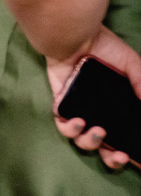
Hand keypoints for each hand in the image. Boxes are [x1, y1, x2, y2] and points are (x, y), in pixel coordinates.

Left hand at [49, 26, 140, 168]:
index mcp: (117, 107)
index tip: (140, 161)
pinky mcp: (61, 104)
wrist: (75, 34)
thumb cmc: (104, 47)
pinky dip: (70, 129)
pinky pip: (62, 125)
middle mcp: (99, 113)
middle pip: (106, 147)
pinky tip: (79, 121)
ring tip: (98, 131)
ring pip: (83, 141)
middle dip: (114, 159)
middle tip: (119, 156)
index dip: (132, 152)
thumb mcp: (131, 65)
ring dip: (91, 142)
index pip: (126, 135)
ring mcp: (80, 110)